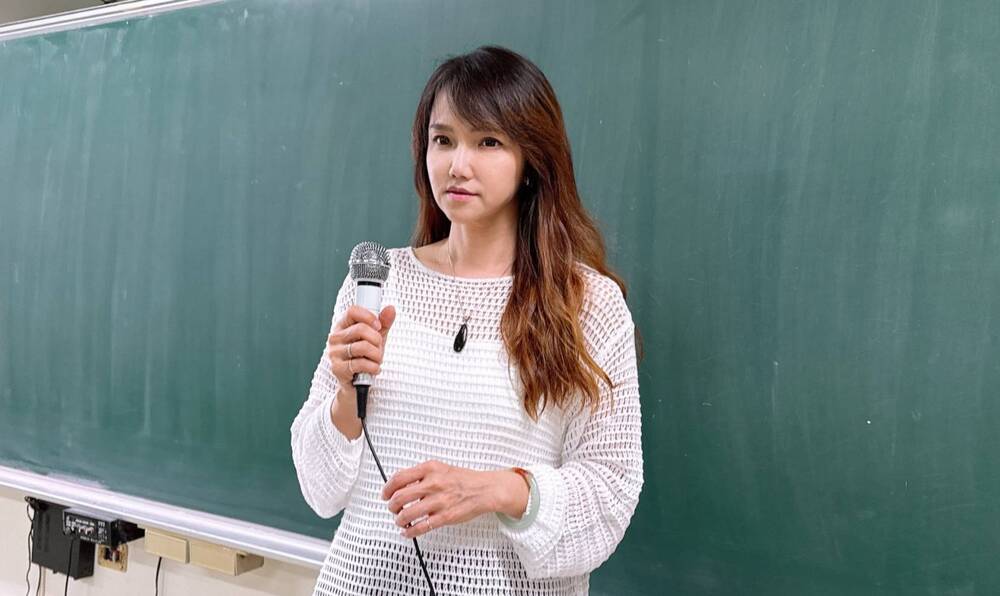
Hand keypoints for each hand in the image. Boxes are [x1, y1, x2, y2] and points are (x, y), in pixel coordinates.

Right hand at [327, 305, 395, 390]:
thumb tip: (390, 309)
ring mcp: (334, 354)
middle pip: (360, 329)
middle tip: (378, 348)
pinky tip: (374, 369)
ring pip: (363, 347)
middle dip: (377, 340)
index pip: (352, 311)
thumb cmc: (365, 357)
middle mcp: (335, 338)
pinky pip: (361, 364)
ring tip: (376, 360)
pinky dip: (373, 367)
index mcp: (343, 326)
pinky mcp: (337, 369)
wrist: (358, 384)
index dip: (369, 316)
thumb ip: (383, 324)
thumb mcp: (376, 338)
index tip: (378, 326)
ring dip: (377, 355)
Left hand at [381, 460, 496, 538]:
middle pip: (400, 497)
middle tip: (392, 509)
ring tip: (400, 521)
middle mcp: (433, 483)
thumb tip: (399, 484)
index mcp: (430, 469)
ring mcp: (439, 501)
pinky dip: (410, 532)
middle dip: (392, 506)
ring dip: (399, 520)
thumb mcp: (440, 468)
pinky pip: (421, 527)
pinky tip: (408, 532)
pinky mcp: (445, 517)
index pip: (399, 477)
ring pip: (407, 514)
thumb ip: (421, 474)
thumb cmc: (463, 479)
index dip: (387, 488)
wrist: (484, 489)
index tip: (385, 494)